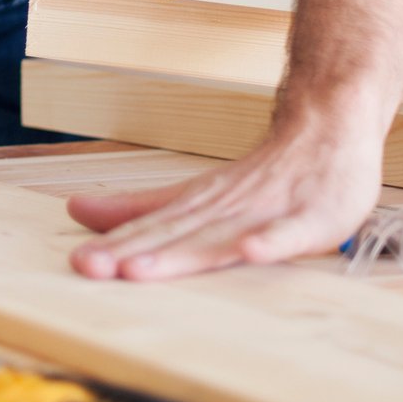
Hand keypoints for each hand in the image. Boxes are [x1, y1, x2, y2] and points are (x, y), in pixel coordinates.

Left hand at [65, 121, 381, 280]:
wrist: (325, 132)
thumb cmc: (262, 177)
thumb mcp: (197, 195)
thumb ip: (141, 207)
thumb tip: (77, 211)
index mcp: (197, 206)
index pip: (149, 228)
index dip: (113, 246)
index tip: (78, 262)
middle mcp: (225, 209)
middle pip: (173, 233)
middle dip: (131, 252)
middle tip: (89, 266)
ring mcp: (267, 213)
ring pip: (219, 236)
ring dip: (181, 253)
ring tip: (140, 268)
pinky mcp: (312, 218)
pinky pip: (289, 233)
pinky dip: (270, 242)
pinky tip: (249, 252)